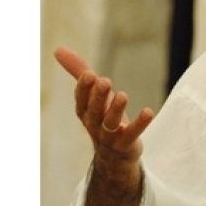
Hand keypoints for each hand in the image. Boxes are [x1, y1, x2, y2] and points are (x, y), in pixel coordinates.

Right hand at [53, 46, 153, 185]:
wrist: (114, 156)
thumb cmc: (102, 116)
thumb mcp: (92, 94)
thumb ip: (78, 71)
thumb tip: (58, 49)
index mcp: (85, 112)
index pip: (81, 100)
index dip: (83, 89)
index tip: (89, 74)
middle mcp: (94, 124)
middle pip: (94, 111)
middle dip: (98, 96)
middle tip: (105, 81)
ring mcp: (109, 136)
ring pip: (110, 124)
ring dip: (116, 110)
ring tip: (122, 95)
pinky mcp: (126, 144)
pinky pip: (132, 135)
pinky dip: (140, 124)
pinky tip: (148, 111)